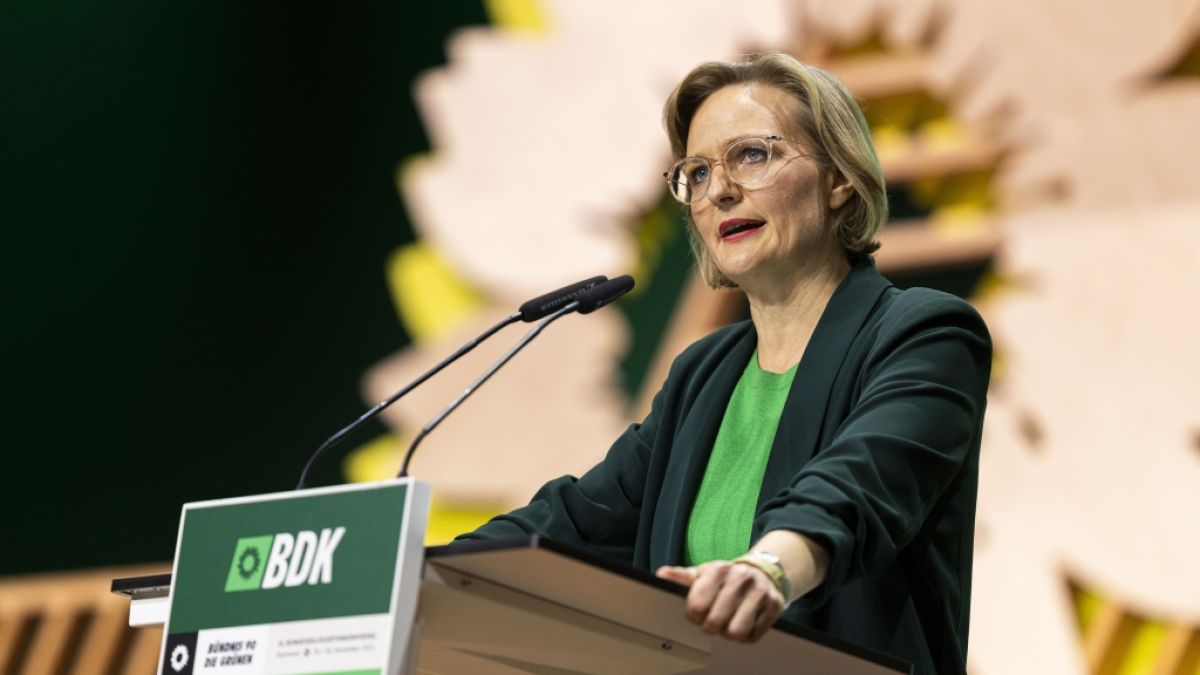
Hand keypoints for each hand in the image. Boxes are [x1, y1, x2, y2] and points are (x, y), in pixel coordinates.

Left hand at [655, 560, 784, 642]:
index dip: (694, 616)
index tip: (698, 613)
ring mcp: (759, 591)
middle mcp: (739, 578)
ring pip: (736, 632)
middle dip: (712, 627)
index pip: (696, 606)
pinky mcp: (775, 605)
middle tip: (715, 620)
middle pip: (715, 622)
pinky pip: (754, 636)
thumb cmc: (728, 577)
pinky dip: (746, 636)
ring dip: (730, 633)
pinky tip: (745, 623)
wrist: (764, 572)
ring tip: (730, 623)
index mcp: (718, 569)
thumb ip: (682, 577)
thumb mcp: (704, 573)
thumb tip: (661, 574)